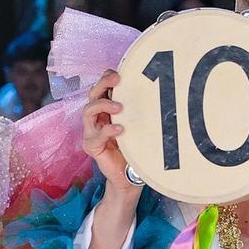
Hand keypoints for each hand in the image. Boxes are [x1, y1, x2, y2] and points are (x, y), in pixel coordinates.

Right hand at [82, 70, 137, 198]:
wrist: (130, 176)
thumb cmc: (135, 148)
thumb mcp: (138, 124)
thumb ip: (139, 110)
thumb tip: (160, 90)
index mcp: (106, 110)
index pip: (102, 87)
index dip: (107, 77)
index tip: (121, 73)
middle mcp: (97, 118)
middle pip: (92, 94)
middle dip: (103, 84)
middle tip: (117, 80)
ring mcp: (92, 132)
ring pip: (88, 111)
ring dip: (103, 105)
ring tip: (119, 107)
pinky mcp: (92, 146)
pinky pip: (96, 135)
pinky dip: (108, 130)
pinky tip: (120, 129)